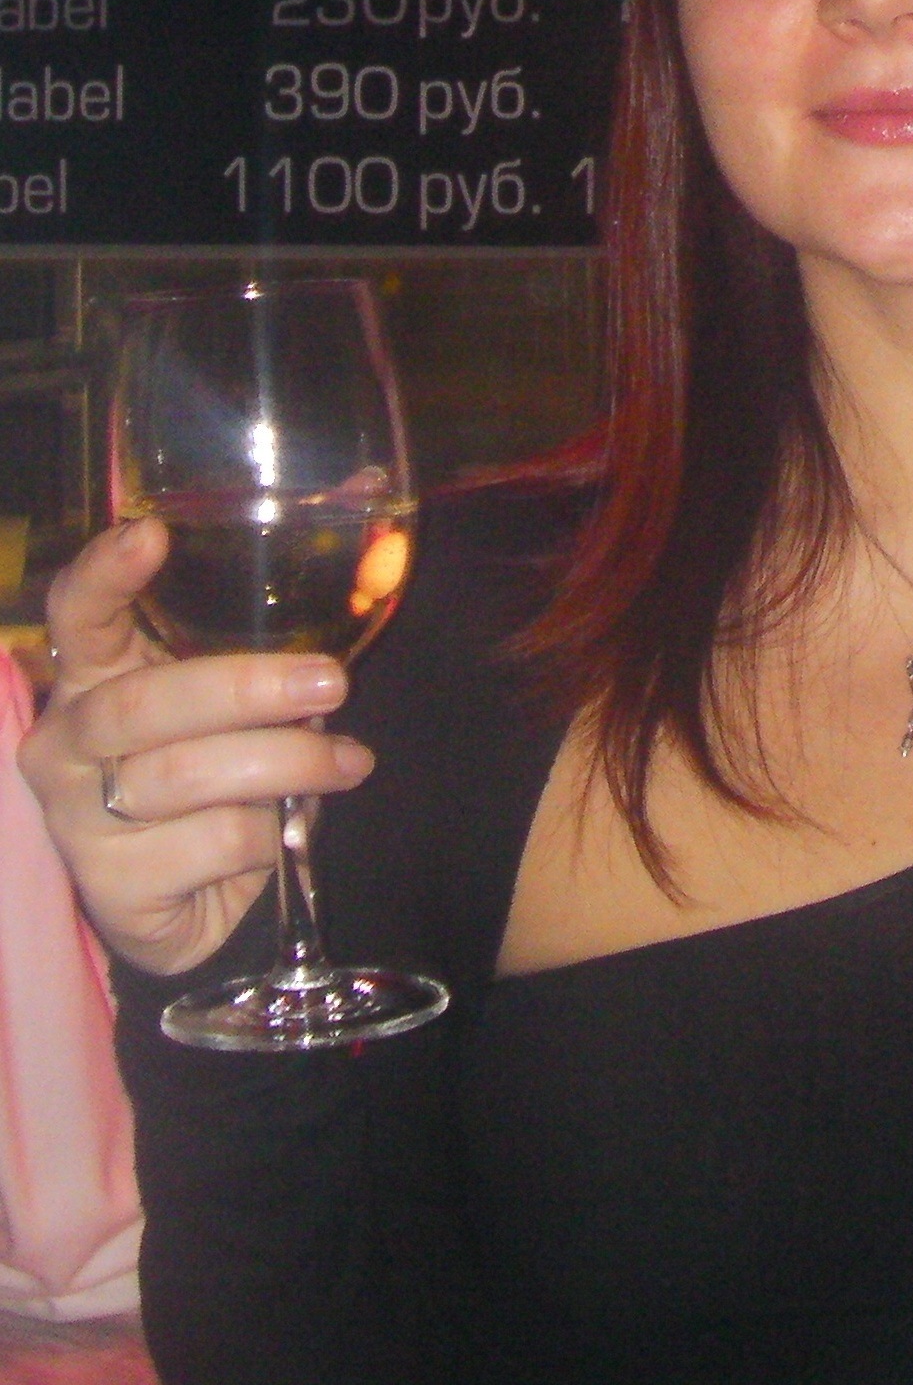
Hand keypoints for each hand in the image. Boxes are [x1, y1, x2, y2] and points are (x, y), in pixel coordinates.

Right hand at [17, 518, 373, 977]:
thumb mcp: (252, 699)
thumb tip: (367, 488)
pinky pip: (210, 844)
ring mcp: (78, 816)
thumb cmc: (230, 771)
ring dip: (287, 766)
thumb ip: (284, 623)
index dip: (106, 575)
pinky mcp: (112, 885)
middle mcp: (68, 740)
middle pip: (142, 703)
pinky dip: (267, 836)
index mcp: (99, 675)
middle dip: (248, 688)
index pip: (78, 613)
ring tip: (350, 762)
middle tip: (332, 685)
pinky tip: (285, 832)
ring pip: (186, 776)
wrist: (209, 901)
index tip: (151, 535)